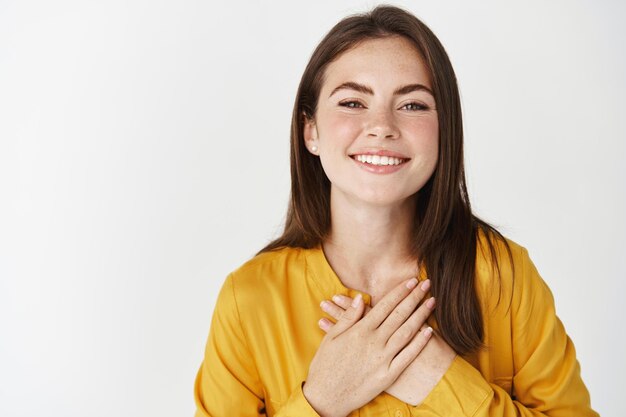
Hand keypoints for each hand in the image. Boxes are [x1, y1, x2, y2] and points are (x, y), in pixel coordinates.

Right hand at [302, 277, 434, 416]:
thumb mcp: (331, 338)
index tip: (411, 281)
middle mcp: (374, 342)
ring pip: (406, 333)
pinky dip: (419, 344)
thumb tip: (359, 299)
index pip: (384, 305)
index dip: (399, 292)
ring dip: (421, 315)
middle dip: (414, 297)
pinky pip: (407, 357)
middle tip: (427, 284)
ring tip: (432, 302)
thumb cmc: (325, 366)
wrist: (325, 397)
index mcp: (359, 331)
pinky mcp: (387, 376)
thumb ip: (347, 318)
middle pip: (399, 315)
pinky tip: (429, 332)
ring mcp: (382, 359)